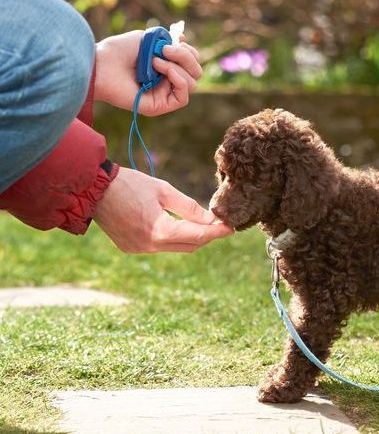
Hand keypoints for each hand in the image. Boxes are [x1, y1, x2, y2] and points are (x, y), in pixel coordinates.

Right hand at [93, 168, 233, 252]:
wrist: (92, 189)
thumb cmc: (129, 184)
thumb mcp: (163, 190)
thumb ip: (189, 207)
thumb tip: (211, 219)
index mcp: (160, 231)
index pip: (198, 236)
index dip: (217, 232)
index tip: (231, 228)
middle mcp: (150, 246)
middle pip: (190, 246)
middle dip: (206, 236)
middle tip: (219, 224)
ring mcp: (139, 250)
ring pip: (175, 248)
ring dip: (189, 238)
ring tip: (200, 224)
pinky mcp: (131, 248)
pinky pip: (159, 247)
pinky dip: (171, 238)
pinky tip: (174, 225)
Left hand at [94, 30, 202, 115]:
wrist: (102, 65)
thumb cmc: (119, 51)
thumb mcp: (149, 39)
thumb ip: (169, 41)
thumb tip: (185, 41)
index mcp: (167, 66)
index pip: (192, 63)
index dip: (188, 52)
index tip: (174, 40)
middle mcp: (168, 82)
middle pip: (196, 73)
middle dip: (186, 57)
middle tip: (165, 49)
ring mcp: (164, 94)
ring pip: (192, 84)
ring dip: (177, 67)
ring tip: (155, 61)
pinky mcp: (160, 106)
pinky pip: (183, 97)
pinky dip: (178, 79)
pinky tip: (161, 69)